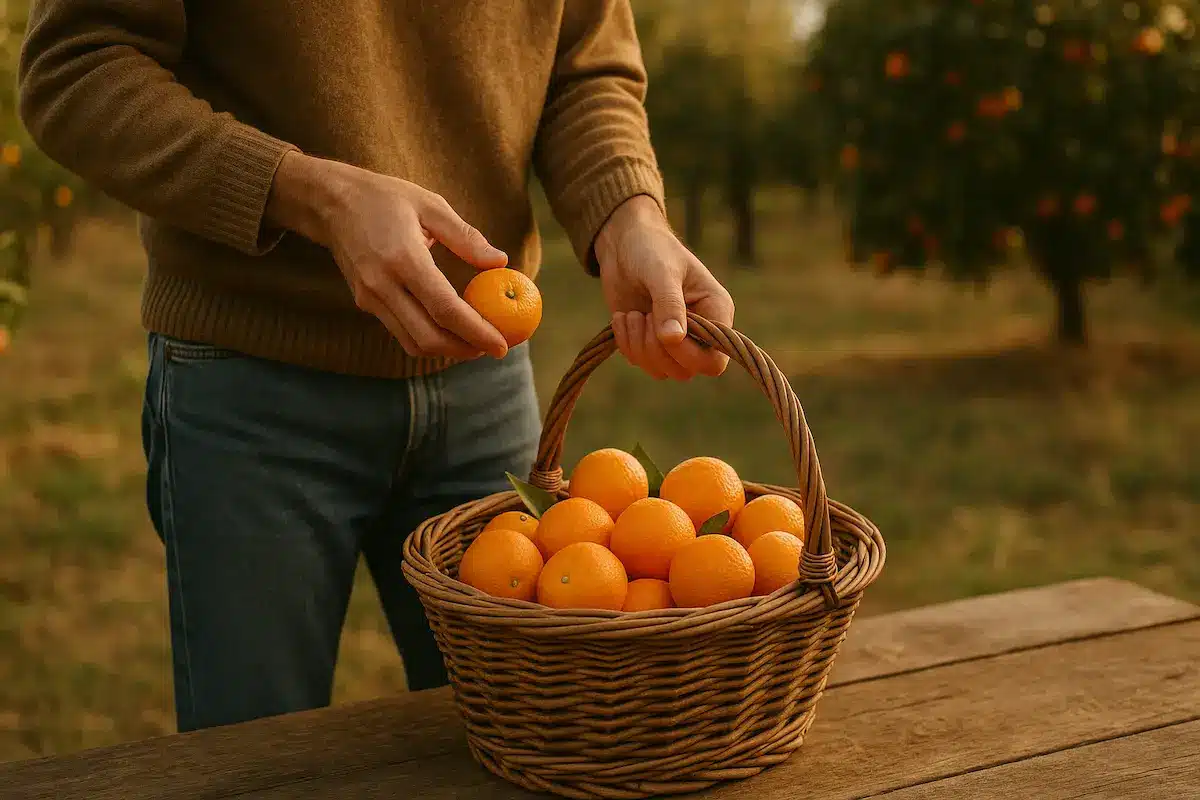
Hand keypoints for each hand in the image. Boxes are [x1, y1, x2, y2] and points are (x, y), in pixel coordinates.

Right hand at [266, 151, 509, 359]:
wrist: (330, 202)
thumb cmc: (384, 198)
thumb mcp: (430, 205)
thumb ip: (466, 237)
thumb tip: (501, 261)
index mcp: (403, 259)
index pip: (445, 309)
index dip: (476, 331)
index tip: (501, 345)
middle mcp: (383, 285)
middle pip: (428, 337)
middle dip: (464, 350)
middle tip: (492, 348)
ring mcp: (370, 298)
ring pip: (412, 342)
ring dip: (446, 350)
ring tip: (475, 343)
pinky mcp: (364, 303)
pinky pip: (400, 332)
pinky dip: (428, 339)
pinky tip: (448, 329)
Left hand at [594, 196, 734, 379]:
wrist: (623, 245)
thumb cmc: (650, 249)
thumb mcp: (661, 271)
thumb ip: (669, 304)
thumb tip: (672, 339)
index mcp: (716, 311)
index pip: (714, 360)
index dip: (688, 355)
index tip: (663, 331)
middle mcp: (702, 332)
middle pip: (687, 370)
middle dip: (657, 348)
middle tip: (642, 316)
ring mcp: (677, 339)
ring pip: (664, 370)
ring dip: (639, 347)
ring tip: (630, 315)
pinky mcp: (652, 342)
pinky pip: (643, 363)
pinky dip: (627, 345)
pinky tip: (623, 318)